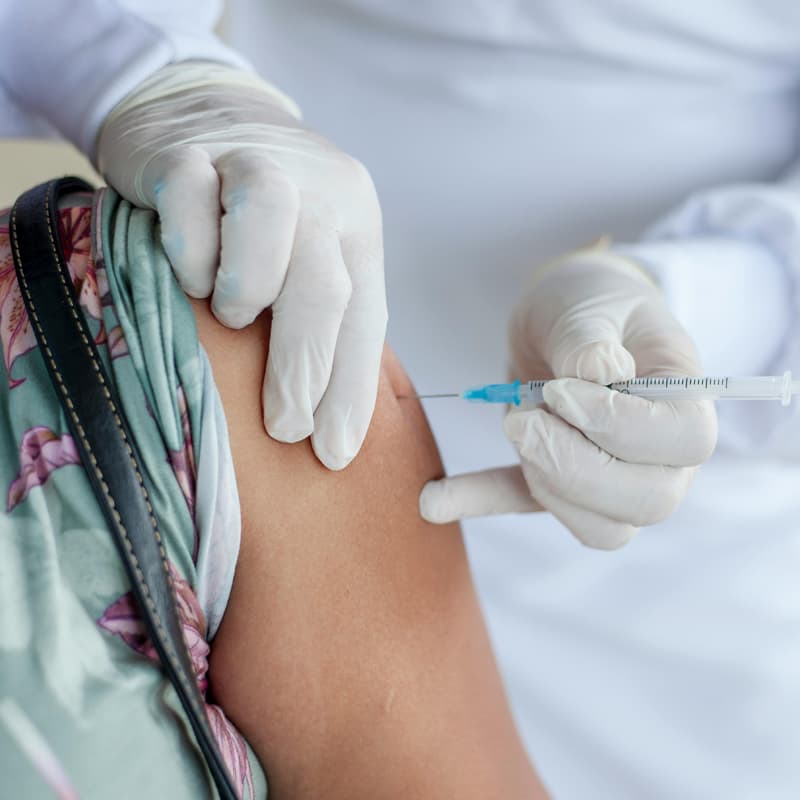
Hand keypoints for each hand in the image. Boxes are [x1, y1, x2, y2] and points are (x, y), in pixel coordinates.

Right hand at [97, 62, 386, 469]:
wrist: (201, 108)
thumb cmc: (258, 214)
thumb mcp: (308, 253)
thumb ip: (322, 314)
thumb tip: (323, 421)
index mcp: (356, 225)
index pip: (365, 318)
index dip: (351, 391)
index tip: (335, 453)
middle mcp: (319, 191)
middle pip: (324, 285)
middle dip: (306, 370)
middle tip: (284, 427)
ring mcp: (254, 162)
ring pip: (268, 225)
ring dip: (249, 290)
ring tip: (233, 318)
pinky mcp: (187, 151)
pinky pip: (190, 202)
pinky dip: (190, 251)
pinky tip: (189, 274)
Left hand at [420, 244, 717, 548]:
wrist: (568, 317)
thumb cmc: (594, 302)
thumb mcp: (589, 303)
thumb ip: (590, 339)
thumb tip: (598, 374)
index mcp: (685, 400)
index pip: (686, 441)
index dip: (621, 426)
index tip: (561, 390)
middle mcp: (663, 455)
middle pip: (646, 501)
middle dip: (573, 466)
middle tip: (522, 417)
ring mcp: (616, 479)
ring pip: (601, 528)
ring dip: (544, 484)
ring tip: (513, 423)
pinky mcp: (560, 483)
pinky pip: (528, 507)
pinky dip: (482, 502)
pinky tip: (434, 499)